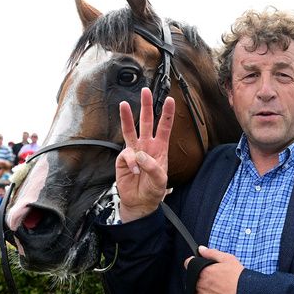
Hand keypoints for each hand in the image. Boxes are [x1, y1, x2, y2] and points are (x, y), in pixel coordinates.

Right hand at [116, 88, 174, 221]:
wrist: (140, 202)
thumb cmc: (153, 190)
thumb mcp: (160, 180)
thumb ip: (152, 167)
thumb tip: (139, 154)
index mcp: (160, 148)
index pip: (164, 127)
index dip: (167, 114)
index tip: (170, 100)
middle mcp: (147, 146)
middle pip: (146, 122)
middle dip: (146, 106)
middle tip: (145, 91)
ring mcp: (134, 151)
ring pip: (130, 130)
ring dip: (127, 117)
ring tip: (123, 104)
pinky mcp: (123, 158)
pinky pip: (127, 155)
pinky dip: (131, 162)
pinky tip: (134, 172)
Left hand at [184, 246, 243, 293]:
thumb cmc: (239, 278)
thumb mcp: (228, 259)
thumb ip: (212, 253)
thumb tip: (201, 249)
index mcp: (202, 271)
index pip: (188, 263)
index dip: (193, 263)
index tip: (199, 266)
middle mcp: (198, 284)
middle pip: (192, 278)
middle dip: (200, 278)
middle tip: (214, 281)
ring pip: (195, 291)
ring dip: (202, 290)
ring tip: (217, 291)